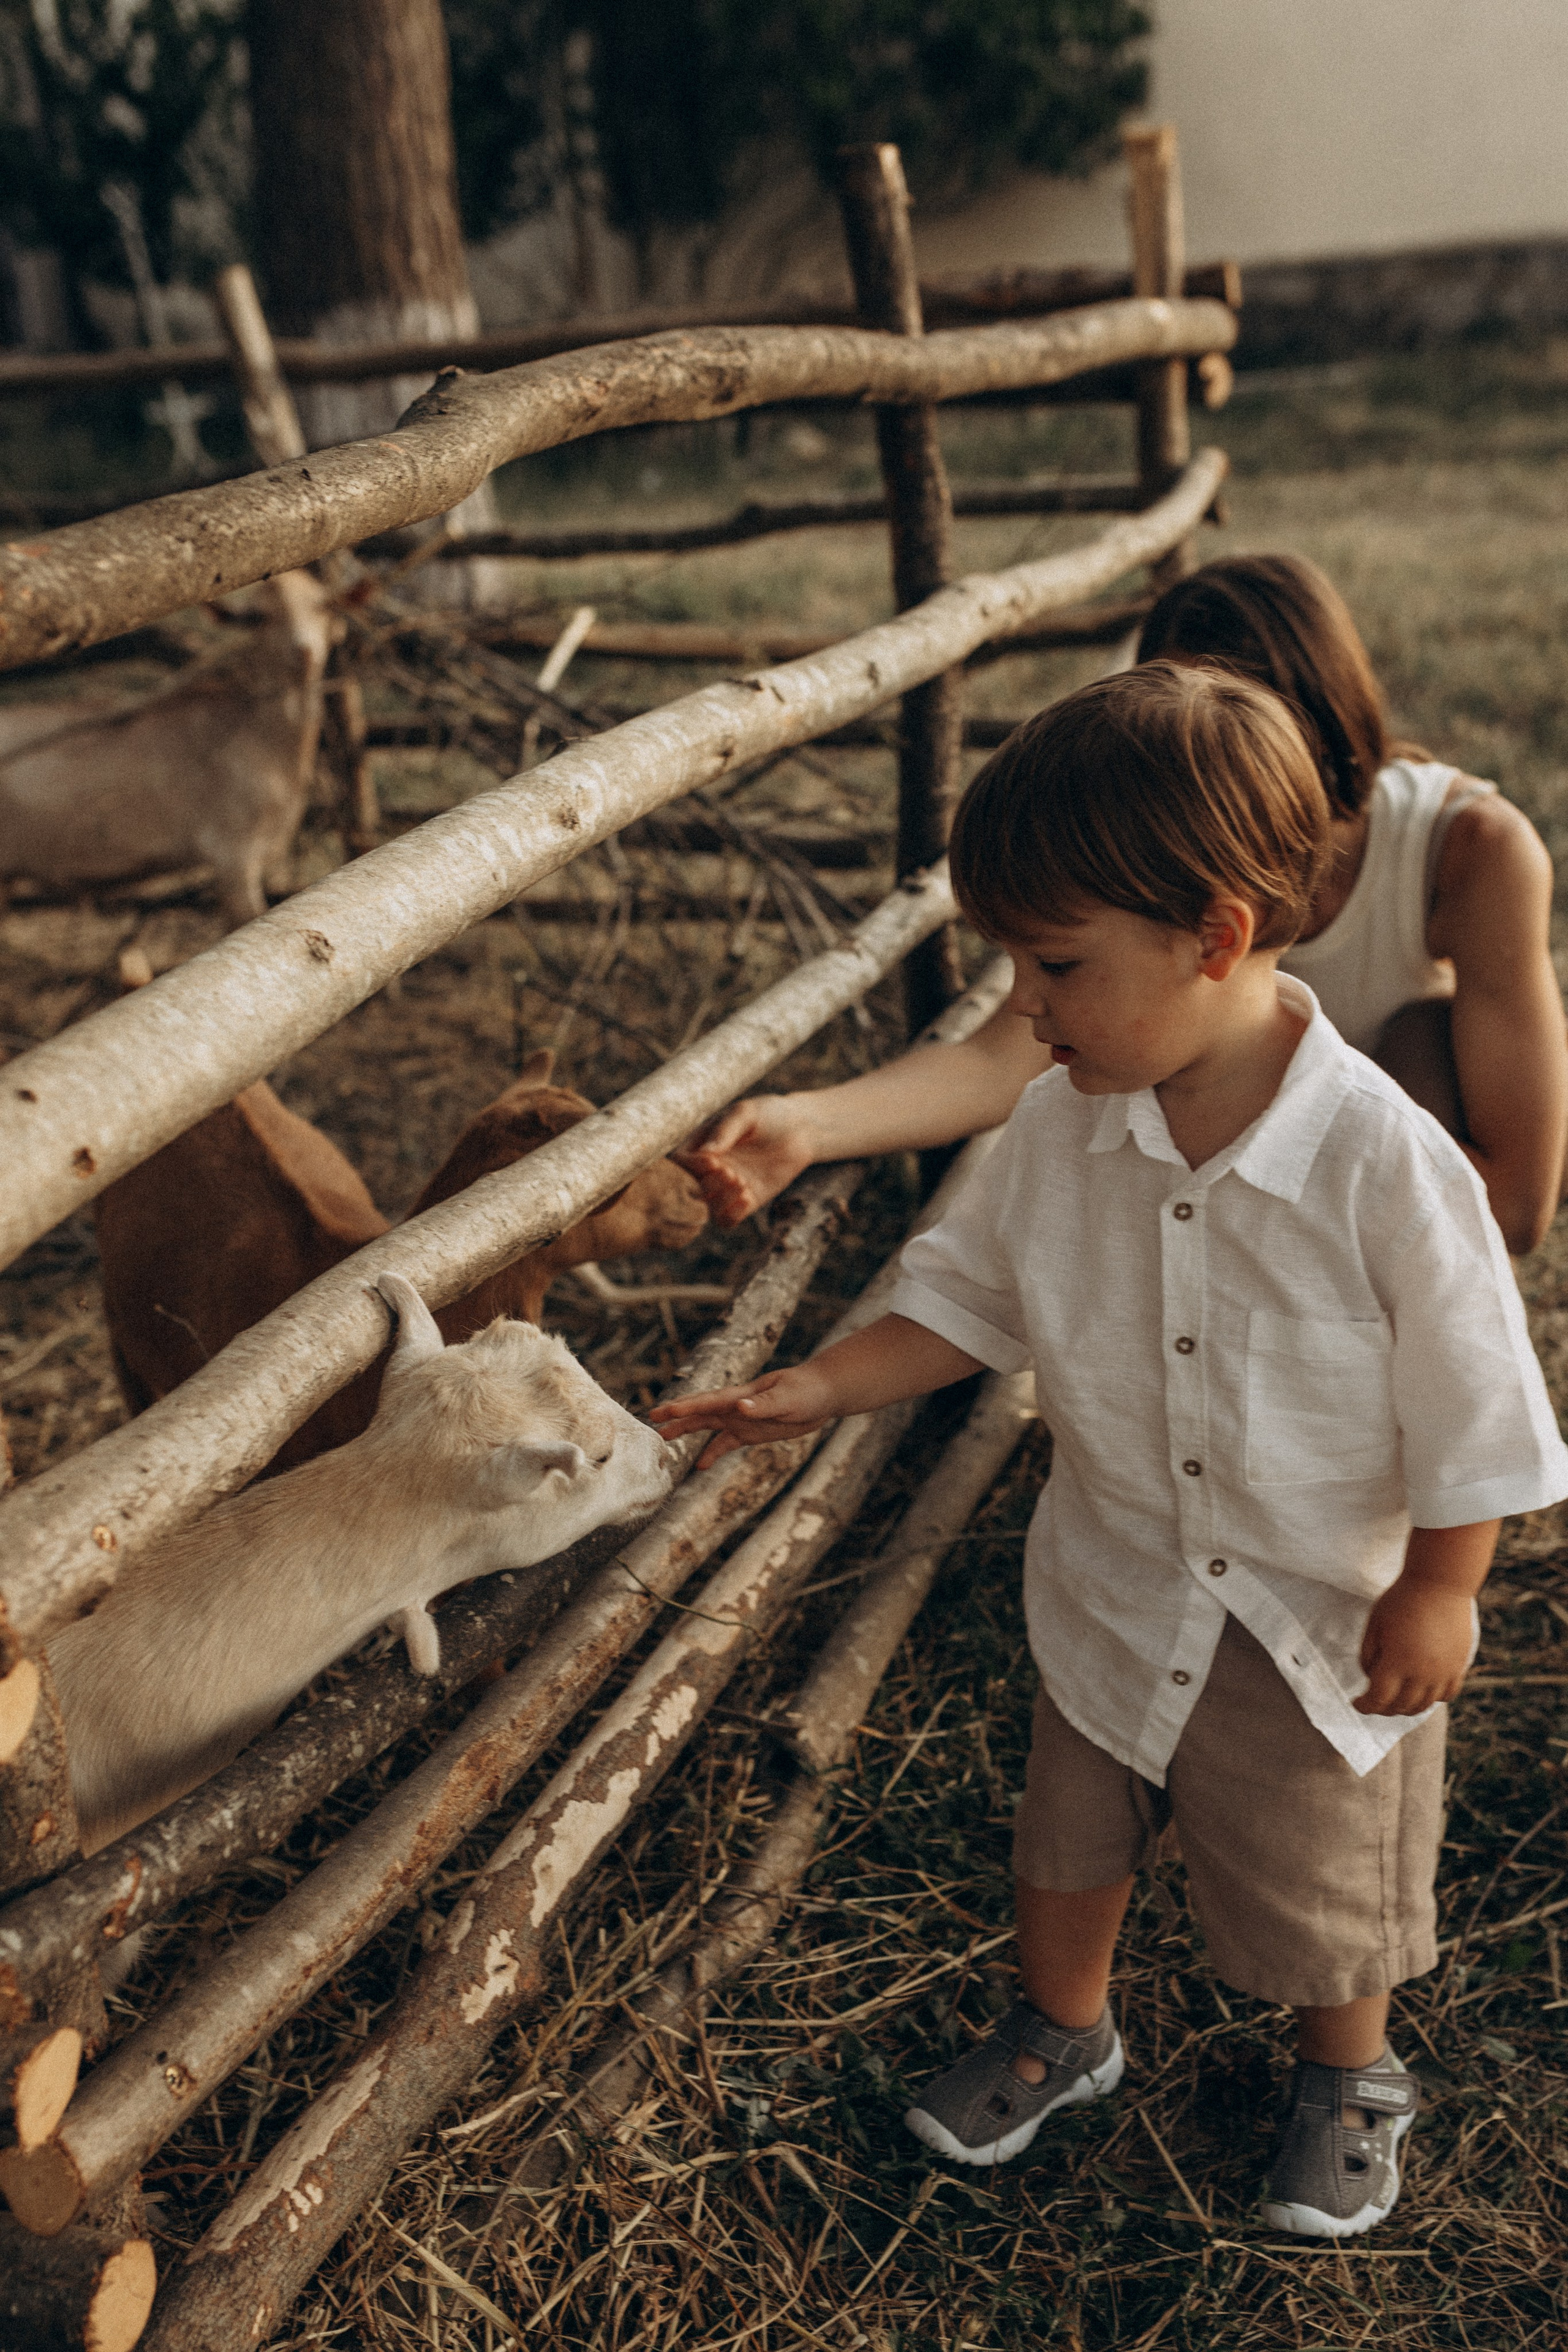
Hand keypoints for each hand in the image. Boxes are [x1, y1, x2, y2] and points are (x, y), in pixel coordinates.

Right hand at [650, 1361, 838, 1462]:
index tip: (661, 1412)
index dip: (684, 1408)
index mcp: (741, 1396)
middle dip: (676, 1417)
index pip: (707, 1402)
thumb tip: (740, 1407)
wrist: (824, 1394)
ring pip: (707, 1427)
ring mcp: (742, 1419)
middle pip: (699, 1412)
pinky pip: (726, 1443)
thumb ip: (763, 1405)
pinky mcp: (751, 1432)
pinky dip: (712, 1453)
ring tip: (663, 1442)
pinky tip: (700, 1466)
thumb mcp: (787, 1399)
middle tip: (651, 1421)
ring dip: (687, 1432)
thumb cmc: (807, 1391)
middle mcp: (736, 1407)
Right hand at [679, 1096, 816, 1225]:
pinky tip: (748, 1197)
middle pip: (688, 1188)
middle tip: (732, 1173)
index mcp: (701, 1144)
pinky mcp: (743, 1201)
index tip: (714, 1162)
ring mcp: (724, 1187)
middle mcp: (708, 1168)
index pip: (679, 1162)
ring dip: (720, 1201)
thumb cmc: (769, 1114)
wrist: (801, 1130)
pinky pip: (726, 1220)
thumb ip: (725, 1130)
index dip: (690, 1167)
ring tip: (743, 1183)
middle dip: (707, 1184)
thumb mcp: (746, 1114)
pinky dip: (732, 1215)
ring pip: (705, 1208)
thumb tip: (705, 1152)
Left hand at [1355, 1577, 1475, 1714]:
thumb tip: (1371, 1677)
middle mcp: (1422, 1673)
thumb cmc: (1401, 1599)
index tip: (1356, 1702)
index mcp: (1397, 1662)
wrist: (1439, 1583)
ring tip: (1395, 1699)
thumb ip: (1368, 1655)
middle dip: (1383, 1708)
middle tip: (1373, 1701)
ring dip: (1406, 1707)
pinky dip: (1432, 1698)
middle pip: (1400, 1706)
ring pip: (1424, 1705)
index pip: (1378, 1699)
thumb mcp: (1374, 1624)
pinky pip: (1447, 1694)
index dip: (1365, 1705)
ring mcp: (1444, 1672)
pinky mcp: (1458, 1665)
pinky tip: (1422, 1691)